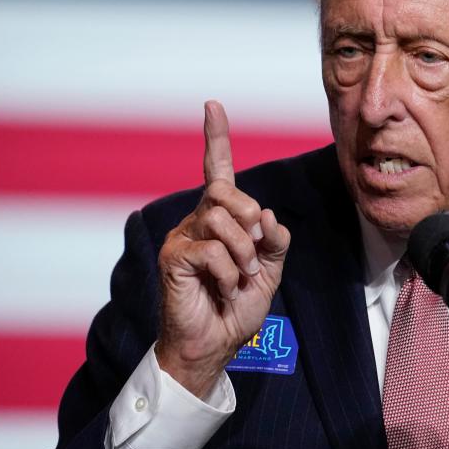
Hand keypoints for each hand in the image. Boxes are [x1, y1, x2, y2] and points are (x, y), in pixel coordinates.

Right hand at [155, 100, 290, 397]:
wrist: (216, 344)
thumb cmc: (237, 307)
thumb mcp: (270, 270)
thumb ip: (275, 240)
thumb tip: (267, 215)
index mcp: (221, 219)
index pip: (218, 170)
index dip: (216, 137)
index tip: (213, 105)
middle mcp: (197, 221)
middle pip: (225, 190)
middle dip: (249, 219)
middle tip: (254, 253)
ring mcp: (182, 238)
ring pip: (221, 219)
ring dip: (243, 252)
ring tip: (238, 278)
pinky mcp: (173, 258)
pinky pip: (211, 249)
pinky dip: (228, 271)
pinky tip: (223, 287)